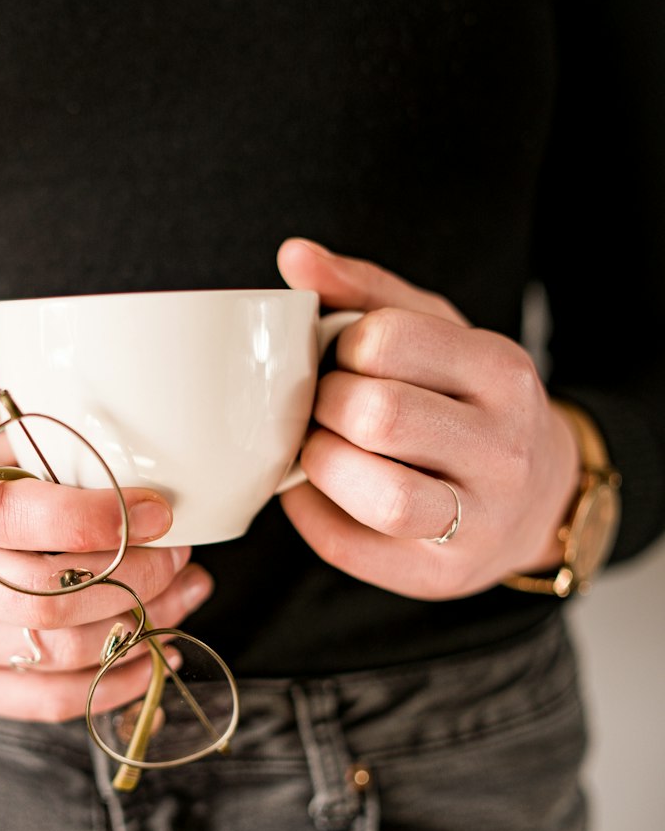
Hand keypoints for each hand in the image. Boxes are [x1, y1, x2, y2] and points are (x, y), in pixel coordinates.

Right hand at [0, 417, 211, 719]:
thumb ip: (25, 451)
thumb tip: (122, 446)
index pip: (23, 520)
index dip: (104, 516)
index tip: (160, 507)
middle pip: (56, 598)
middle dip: (140, 576)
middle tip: (182, 552)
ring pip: (62, 653)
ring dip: (142, 627)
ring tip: (185, 594)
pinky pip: (47, 702)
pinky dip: (114, 686)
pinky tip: (156, 656)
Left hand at [276, 237, 579, 599]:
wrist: (538, 497)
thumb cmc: (467, 402)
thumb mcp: (436, 332)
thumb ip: (364, 291)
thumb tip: (293, 254)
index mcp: (501, 370)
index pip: (389, 337)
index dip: (342, 345)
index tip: (343, 359)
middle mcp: (504, 446)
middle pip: (378, 415)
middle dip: (326, 406)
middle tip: (325, 407)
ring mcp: (482, 519)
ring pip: (380, 495)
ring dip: (322, 465)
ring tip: (321, 449)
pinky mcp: (445, 575)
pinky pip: (353, 549)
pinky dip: (312, 516)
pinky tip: (314, 491)